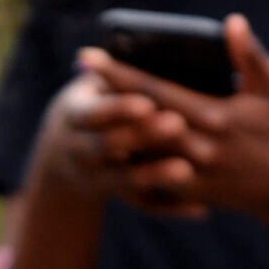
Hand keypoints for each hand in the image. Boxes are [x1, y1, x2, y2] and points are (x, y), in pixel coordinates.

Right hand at [35, 61, 208, 216]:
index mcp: (75, 118)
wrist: (68, 149)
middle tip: (175, 125)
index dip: (118, 110)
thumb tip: (143, 59)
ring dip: (155, 175)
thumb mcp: (95, 86)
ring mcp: (98, 178)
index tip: (146, 103)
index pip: (94, 113)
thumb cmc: (98, 100)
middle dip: (141, 137)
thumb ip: (116, 78)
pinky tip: (199, 210)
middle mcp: (81, 152)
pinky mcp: (121, 196)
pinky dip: (171, 207)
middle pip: (107, 147)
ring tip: (185, 171)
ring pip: (124, 181)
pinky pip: (146, 205)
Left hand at [77, 15, 268, 222]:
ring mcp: (190, 173)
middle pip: (138, 121)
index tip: (92, 57)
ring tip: (86, 109)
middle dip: (106, 99)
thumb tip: (232, 23)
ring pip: (138, 154)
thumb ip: (250, 56)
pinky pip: (149, 178)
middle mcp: (197, 146)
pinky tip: (106, 147)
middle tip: (80, 76)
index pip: (155, 91)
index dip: (120, 74)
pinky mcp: (188, 192)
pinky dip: (128, 162)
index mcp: (214, 115)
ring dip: (110, 132)